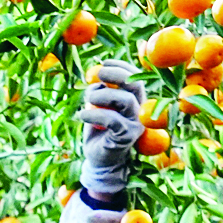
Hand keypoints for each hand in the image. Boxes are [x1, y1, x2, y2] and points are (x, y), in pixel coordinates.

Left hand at [77, 60, 146, 204]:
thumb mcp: (97, 107)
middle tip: (99, 73)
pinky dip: (95, 114)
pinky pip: (113, 120)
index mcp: (134, 99)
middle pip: (135, 84)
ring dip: (103, 95)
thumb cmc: (98, 131)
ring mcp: (135, 123)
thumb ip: (99, 92)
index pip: (134, 77)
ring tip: (88, 100)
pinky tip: (82, 115)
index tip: (105, 62)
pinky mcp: (126, 136)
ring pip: (125, 100)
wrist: (99, 160)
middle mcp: (139, 109)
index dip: (121, 66)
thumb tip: (95, 78)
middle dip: (117, 74)